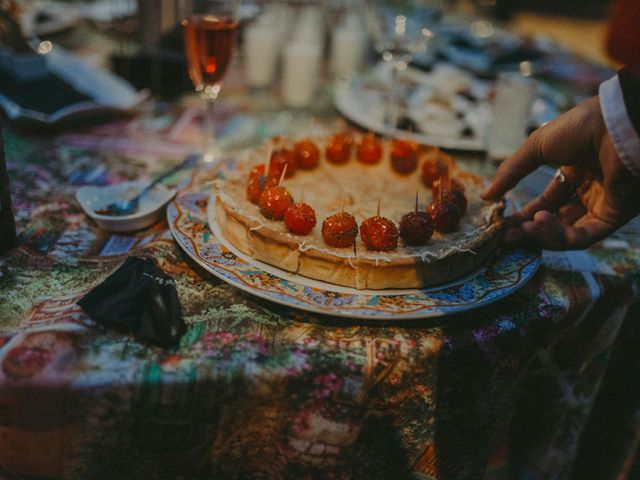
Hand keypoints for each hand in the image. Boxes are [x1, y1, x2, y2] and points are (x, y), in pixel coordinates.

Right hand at [482, 96, 639, 249]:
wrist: (615, 124)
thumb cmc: (580, 127)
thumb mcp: (537, 147)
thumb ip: (510, 173)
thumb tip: (484, 196)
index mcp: (575, 173)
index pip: (547, 203)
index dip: (523, 215)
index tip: (501, 223)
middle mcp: (590, 192)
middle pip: (555, 222)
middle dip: (528, 231)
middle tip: (505, 238)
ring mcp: (603, 206)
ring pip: (567, 234)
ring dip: (542, 234)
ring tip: (523, 228)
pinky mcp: (615, 217)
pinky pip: (584, 236)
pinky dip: (559, 235)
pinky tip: (540, 221)